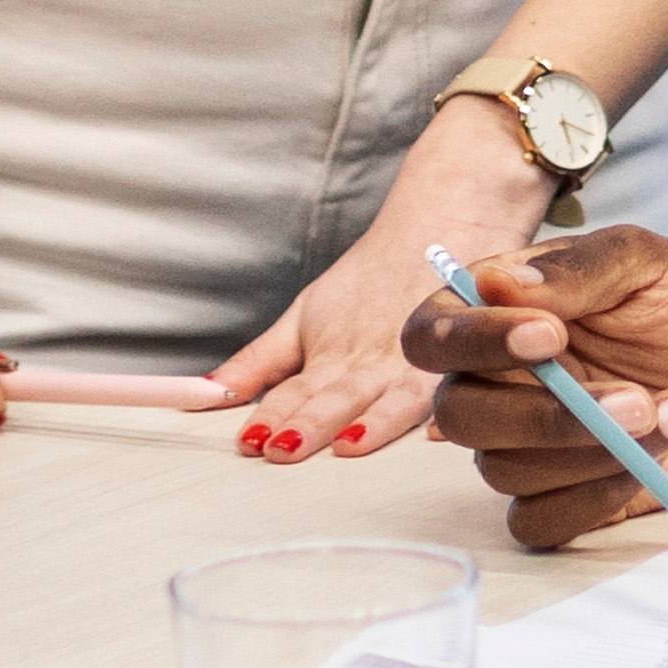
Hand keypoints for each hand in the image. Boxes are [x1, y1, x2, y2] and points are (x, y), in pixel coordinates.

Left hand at [210, 96, 570, 461]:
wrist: (443, 217)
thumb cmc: (372, 276)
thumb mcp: (305, 314)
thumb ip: (259, 361)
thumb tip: (203, 395)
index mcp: (331, 356)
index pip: (295, 393)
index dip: (273, 417)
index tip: (251, 444)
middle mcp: (372, 364)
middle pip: (338, 398)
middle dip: (311, 423)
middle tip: (283, 450)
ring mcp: (419, 364)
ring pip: (393, 400)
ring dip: (371, 424)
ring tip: (350, 446)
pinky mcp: (463, 358)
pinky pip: (454, 387)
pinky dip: (446, 411)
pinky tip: (438, 434)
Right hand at [400, 227, 667, 545]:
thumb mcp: (648, 262)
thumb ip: (577, 269)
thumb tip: (496, 282)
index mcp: (502, 314)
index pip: (434, 333)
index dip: (474, 340)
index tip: (549, 336)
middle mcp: (501, 382)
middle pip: (459, 415)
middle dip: (546, 413)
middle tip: (635, 398)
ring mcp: (530, 444)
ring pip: (505, 469)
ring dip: (594, 448)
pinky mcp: (565, 496)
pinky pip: (538, 520)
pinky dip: (593, 497)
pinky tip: (650, 462)